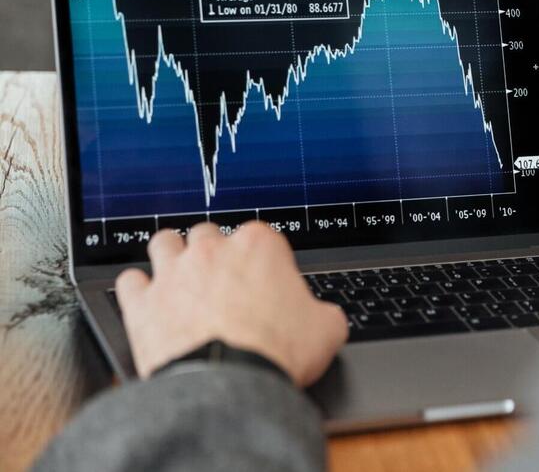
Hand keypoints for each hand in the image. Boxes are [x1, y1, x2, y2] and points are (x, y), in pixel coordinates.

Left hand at [114, 221, 347, 384]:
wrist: (230, 387)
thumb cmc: (276, 353)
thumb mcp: (327, 329)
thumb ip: (323, 311)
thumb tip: (323, 316)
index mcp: (260, 246)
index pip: (261, 236)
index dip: (264, 260)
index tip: (266, 280)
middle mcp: (213, 250)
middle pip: (209, 233)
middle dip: (214, 252)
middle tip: (223, 280)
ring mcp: (173, 273)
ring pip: (164, 242)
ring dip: (171, 255)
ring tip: (180, 276)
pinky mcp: (142, 302)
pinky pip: (129, 281)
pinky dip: (138, 289)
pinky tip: (148, 301)